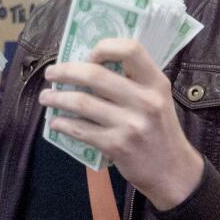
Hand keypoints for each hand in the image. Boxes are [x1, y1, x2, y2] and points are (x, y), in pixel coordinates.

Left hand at [40, 38, 203, 209]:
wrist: (173, 171)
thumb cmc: (159, 129)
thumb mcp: (158, 98)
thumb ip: (133, 81)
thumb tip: (87, 64)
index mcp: (155, 82)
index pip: (130, 49)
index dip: (104, 47)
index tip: (86, 55)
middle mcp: (145, 101)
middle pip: (95, 75)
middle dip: (65, 71)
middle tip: (51, 73)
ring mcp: (131, 125)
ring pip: (82, 103)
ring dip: (57, 98)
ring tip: (46, 97)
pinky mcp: (117, 146)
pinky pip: (81, 130)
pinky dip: (63, 124)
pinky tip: (56, 122)